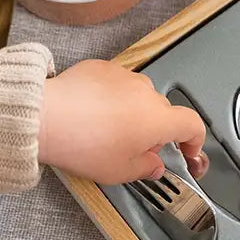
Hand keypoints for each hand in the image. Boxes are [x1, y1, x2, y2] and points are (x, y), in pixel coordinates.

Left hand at [38, 59, 207, 183]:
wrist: (45, 117)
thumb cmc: (82, 144)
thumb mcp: (119, 172)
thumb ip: (145, 168)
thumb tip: (153, 165)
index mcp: (159, 120)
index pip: (193, 125)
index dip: (195, 139)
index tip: (187, 149)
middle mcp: (147, 93)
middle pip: (164, 112)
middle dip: (155, 130)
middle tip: (133, 148)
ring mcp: (125, 77)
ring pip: (140, 96)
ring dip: (134, 111)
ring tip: (108, 129)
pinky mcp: (102, 68)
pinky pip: (118, 84)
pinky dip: (113, 97)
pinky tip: (94, 112)